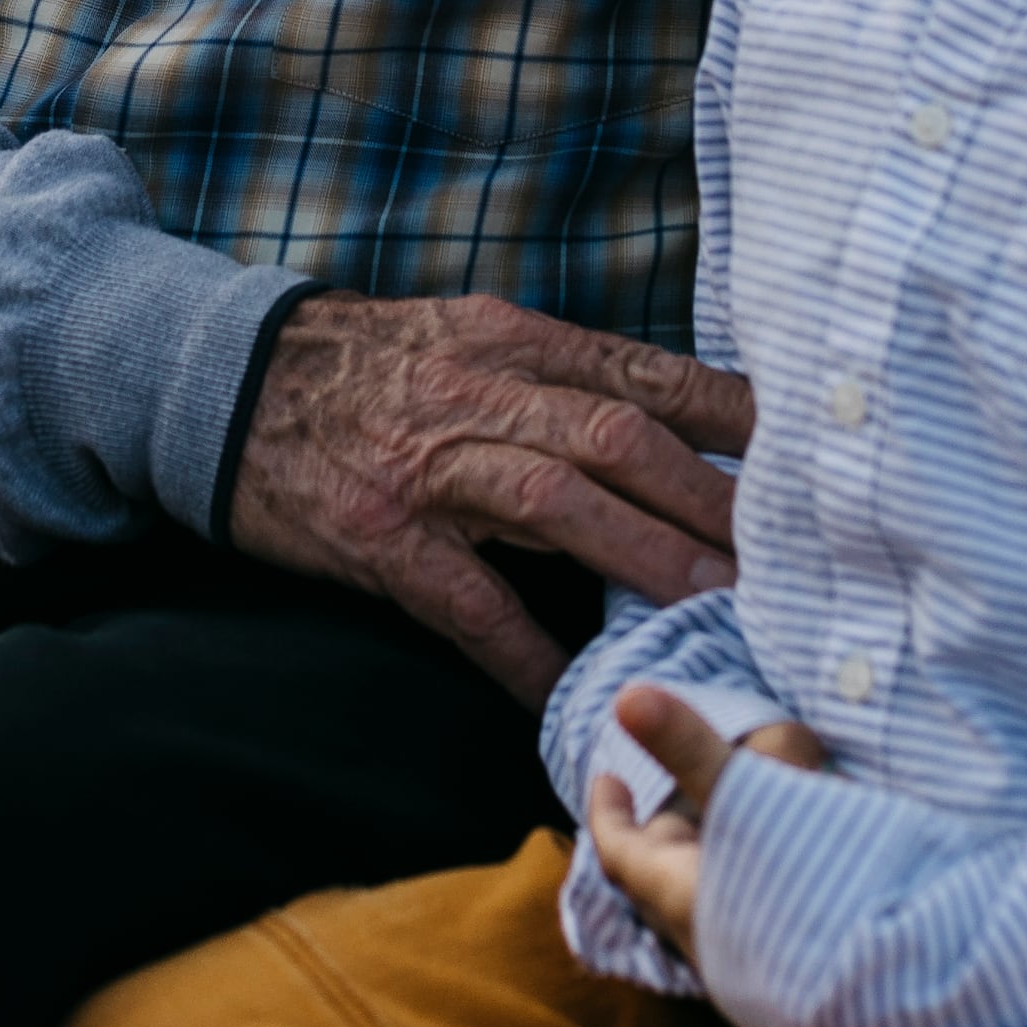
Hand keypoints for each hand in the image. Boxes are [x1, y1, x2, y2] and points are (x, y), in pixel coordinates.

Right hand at [227, 294, 757, 703]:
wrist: (225, 381)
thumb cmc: (368, 368)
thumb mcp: (469, 340)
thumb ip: (561, 379)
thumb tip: (672, 423)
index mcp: (513, 342)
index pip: (644, 373)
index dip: (728, 413)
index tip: (802, 452)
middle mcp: (480, 394)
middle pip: (616, 437)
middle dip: (707, 494)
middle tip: (788, 551)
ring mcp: (428, 469)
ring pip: (555, 504)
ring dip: (644, 555)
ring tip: (716, 604)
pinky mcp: (380, 537)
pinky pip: (467, 600)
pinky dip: (525, 647)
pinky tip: (575, 686)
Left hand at [584, 682, 831, 965]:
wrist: (908, 979)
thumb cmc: (820, 886)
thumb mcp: (753, 800)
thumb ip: (691, 749)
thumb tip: (627, 695)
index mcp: (685, 900)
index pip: (622, 854)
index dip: (609, 812)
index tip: (608, 775)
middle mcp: (709, 941)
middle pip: (667, 876)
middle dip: (672, 827)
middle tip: (687, 780)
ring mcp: (753, 969)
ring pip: (713, 898)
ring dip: (718, 854)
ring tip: (741, 809)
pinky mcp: (795, 977)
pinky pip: (757, 923)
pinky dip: (755, 882)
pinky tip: (790, 862)